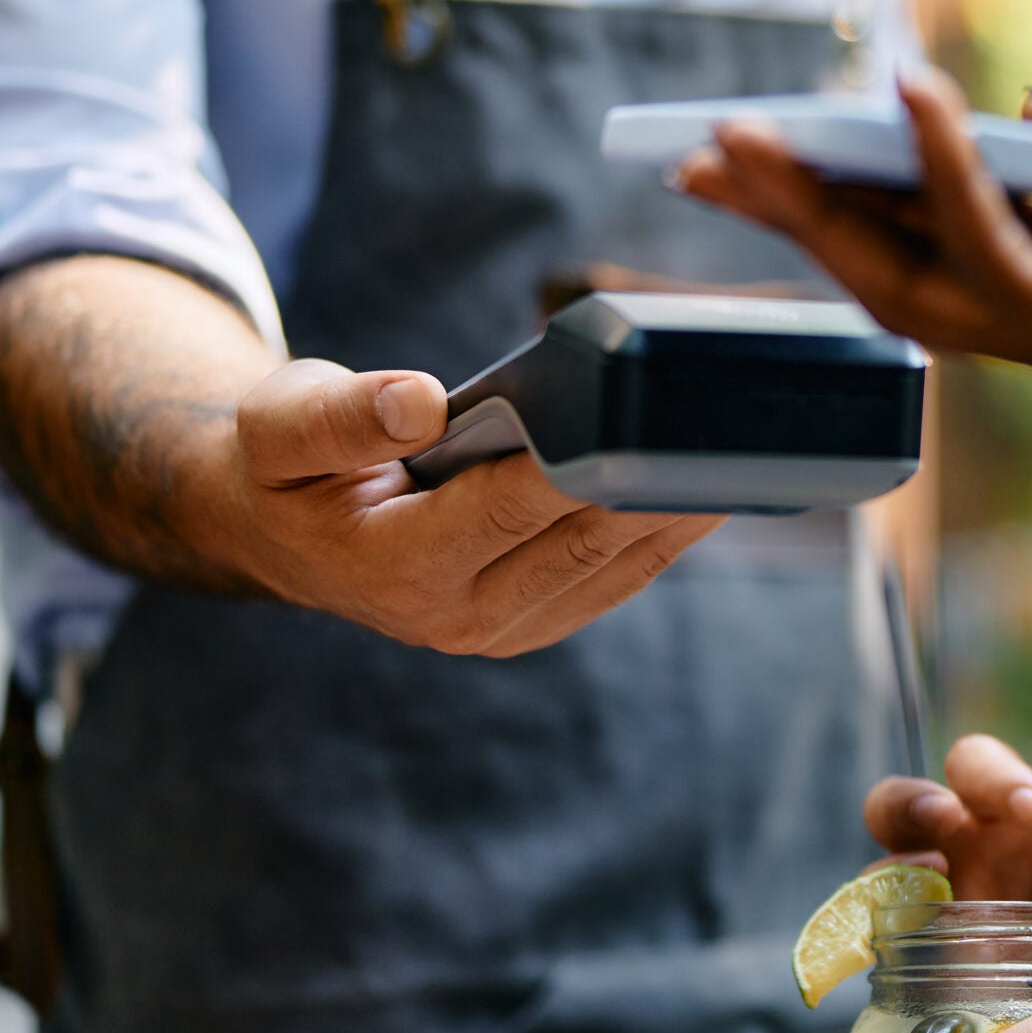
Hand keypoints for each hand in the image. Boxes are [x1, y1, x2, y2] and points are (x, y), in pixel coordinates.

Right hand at [199, 358, 723, 654]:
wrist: (278, 529)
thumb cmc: (282, 463)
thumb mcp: (280, 425)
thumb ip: (340, 416)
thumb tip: (418, 404)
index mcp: (396, 567)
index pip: (511, 507)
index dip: (584, 464)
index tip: (655, 422)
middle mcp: (457, 616)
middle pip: (583, 543)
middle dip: (663, 489)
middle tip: (736, 429)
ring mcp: (503, 628)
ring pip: (617, 568)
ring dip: (686, 512)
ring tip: (754, 451)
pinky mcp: (538, 619)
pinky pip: (620, 577)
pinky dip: (671, 531)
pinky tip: (722, 481)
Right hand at [674, 68, 1031, 464]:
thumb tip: (1028, 100)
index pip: (967, 222)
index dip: (879, 177)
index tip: (800, 129)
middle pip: (910, 258)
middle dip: (805, 210)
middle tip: (704, 159)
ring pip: (914, 276)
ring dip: (820, 210)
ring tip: (732, 147)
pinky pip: (995, 251)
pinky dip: (943, 178)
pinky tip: (906, 102)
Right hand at [866, 735, 1031, 1032]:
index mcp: (1019, 818)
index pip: (977, 768)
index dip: (990, 775)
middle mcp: (971, 856)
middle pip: (904, 808)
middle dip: (911, 805)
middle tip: (946, 818)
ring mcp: (949, 916)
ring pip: (887, 877)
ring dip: (891, 877)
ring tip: (929, 894)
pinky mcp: (943, 975)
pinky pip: (897, 956)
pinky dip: (891, 953)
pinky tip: (917, 965)